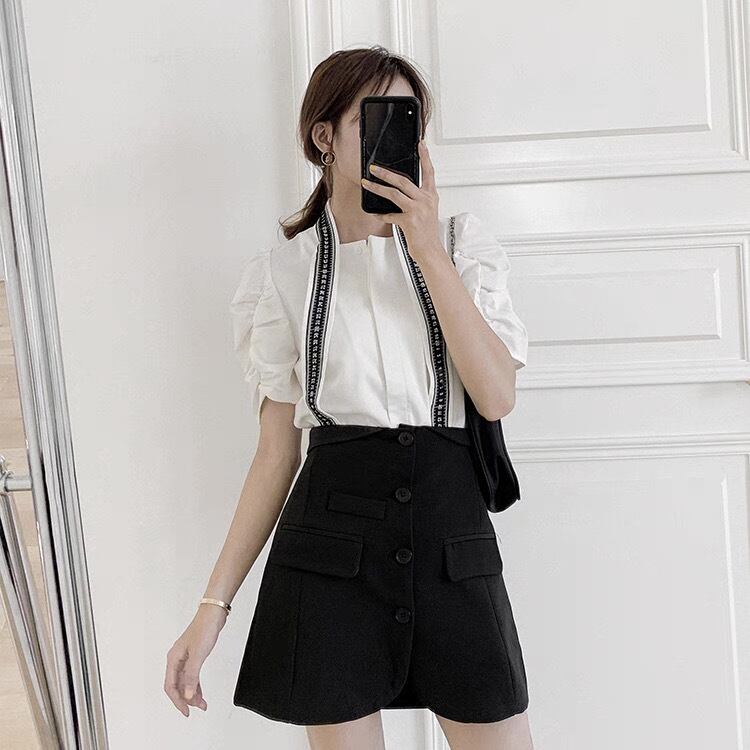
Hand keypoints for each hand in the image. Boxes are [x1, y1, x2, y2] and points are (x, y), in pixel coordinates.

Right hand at [164, 605, 227, 715]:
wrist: (213, 614)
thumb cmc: (204, 628)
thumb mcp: (198, 655)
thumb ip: (192, 676)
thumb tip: (187, 695)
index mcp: (173, 659)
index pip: (170, 686)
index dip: (177, 701)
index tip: (186, 711)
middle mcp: (177, 659)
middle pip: (177, 686)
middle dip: (186, 699)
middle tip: (198, 707)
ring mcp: (185, 658)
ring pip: (184, 682)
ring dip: (192, 693)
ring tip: (202, 703)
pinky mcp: (193, 656)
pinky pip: (191, 676)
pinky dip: (195, 685)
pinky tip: (200, 692)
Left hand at [361, 140, 441, 264]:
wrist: (430, 250)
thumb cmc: (426, 232)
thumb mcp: (427, 210)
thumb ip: (417, 198)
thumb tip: (400, 190)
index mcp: (431, 196)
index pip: (429, 172)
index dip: (425, 157)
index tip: (420, 144)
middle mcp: (425, 200)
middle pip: (403, 180)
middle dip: (386, 173)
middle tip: (374, 168)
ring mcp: (417, 210)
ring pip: (394, 194)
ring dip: (377, 188)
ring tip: (366, 184)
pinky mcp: (409, 222)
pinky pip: (390, 215)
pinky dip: (382, 215)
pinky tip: (377, 214)